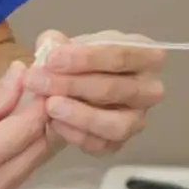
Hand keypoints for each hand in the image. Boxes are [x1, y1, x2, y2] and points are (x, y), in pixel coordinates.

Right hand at [0, 60, 54, 188]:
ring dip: (29, 136)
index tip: (37, 74)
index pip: (31, 126)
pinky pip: (13, 178)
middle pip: (39, 149)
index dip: (40, 96)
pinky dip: (15, 154)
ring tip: (13, 108)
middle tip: (28, 89)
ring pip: (30, 166)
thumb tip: (20, 79)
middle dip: (41, 116)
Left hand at [27, 29, 165, 157]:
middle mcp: (150, 89)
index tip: (52, 59)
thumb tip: (50, 46)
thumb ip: (57, 43)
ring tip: (50, 106)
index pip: (119, 56)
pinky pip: (103, 145)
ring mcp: (138, 119)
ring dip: (81, 116)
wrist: (79, 86)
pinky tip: (55, 124)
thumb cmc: (82, 61)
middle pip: (114, 89)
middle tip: (38, 81)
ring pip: (116, 124)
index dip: (84, 58)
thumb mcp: (70, 44)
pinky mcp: (122, 142)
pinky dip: (78, 136)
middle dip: (71, 85)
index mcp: (147, 56)